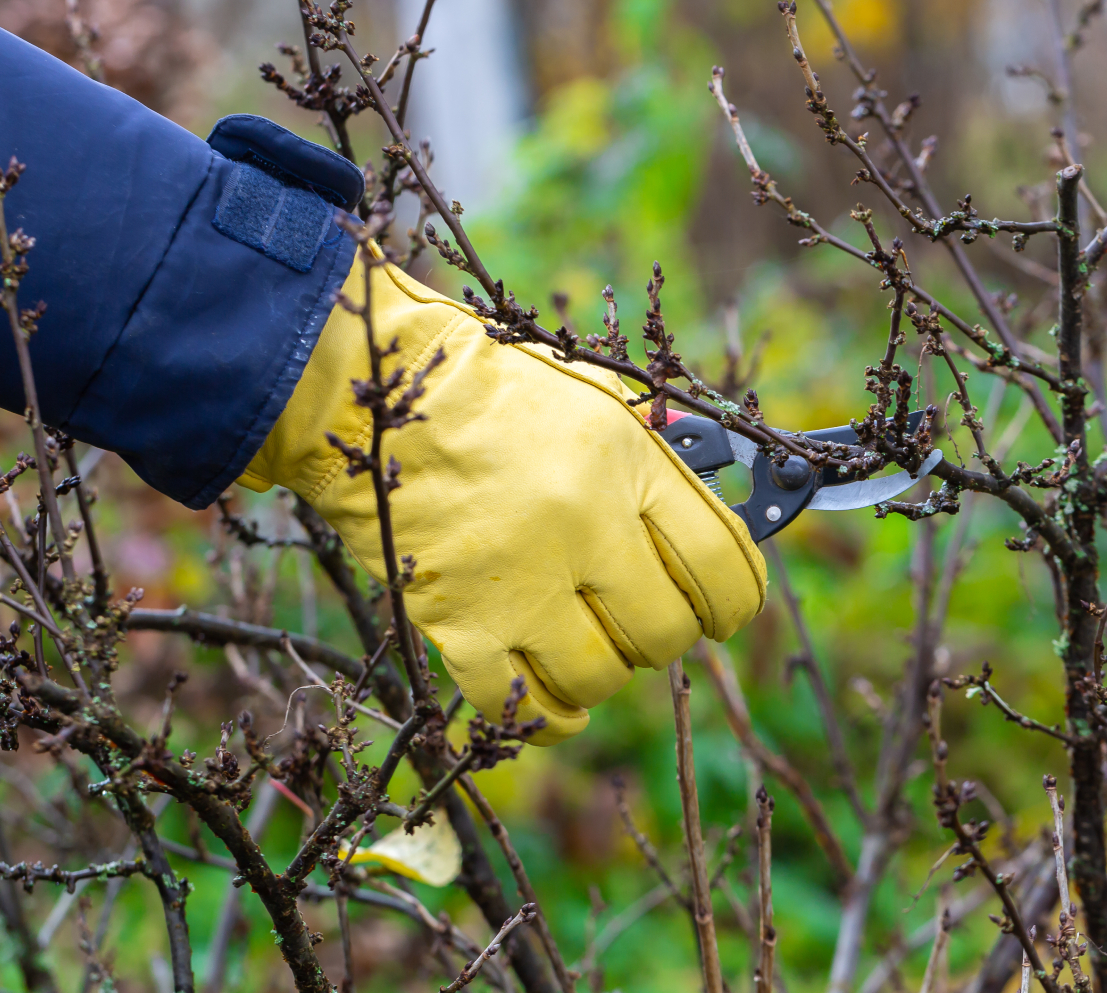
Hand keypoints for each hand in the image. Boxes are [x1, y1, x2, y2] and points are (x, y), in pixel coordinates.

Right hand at [239, 257, 766, 741]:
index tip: (722, 609)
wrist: (372, 392)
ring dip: (599, 672)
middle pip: (666, 633)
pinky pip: (518, 708)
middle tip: (636, 616)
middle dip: (661, 634)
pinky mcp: (457, 621)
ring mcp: (520, 580)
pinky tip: (547, 700)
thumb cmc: (490, 390)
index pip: (722, 564)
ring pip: (600, 677)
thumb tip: (706, 520)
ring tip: (580, 642)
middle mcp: (584, 526)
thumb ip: (654, 463)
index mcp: (628, 464)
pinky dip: (540, 716)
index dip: (734, 599)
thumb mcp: (595, 401)